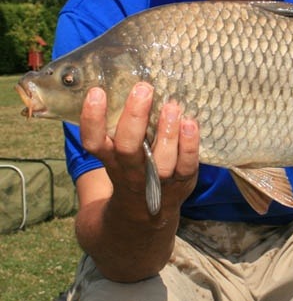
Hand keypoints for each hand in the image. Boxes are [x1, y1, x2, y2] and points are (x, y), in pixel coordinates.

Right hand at [79, 82, 198, 224]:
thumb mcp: (115, 154)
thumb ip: (118, 127)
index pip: (93, 142)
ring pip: (161, 160)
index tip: (97, 92)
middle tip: (143, 89)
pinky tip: (191, 123)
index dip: (92, 120)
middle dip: (135, 118)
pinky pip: (186, 166)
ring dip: (167, 132)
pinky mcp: (182, 184)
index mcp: (109, 161)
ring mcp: (157, 181)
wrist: (142, 221)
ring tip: (172, 105)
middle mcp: (131, 172)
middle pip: (129, 148)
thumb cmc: (130, 171)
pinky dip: (190, 146)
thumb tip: (124, 80)